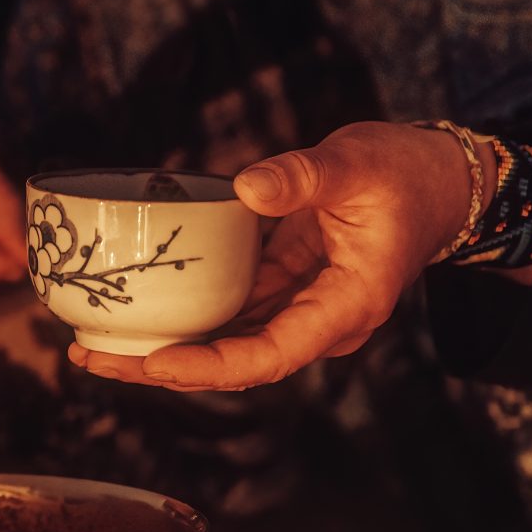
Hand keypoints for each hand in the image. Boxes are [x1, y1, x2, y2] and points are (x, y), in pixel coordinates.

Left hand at [69, 121, 477, 389]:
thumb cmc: (405, 174)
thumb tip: (246, 187)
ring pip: (229, 344)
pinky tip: (139, 312)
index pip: (273, 355)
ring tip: (94, 344)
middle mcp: (322, 321)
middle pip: (238, 363)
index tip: (158, 363)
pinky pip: (232, 314)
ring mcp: (302, 309)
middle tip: (93, 360)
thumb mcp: (355, 163)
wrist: (438, 182)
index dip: (213, 366)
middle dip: (165, 368)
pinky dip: (187, 317)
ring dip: (167, 348)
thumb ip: (303, 177)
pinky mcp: (287, 289)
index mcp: (347, 305)